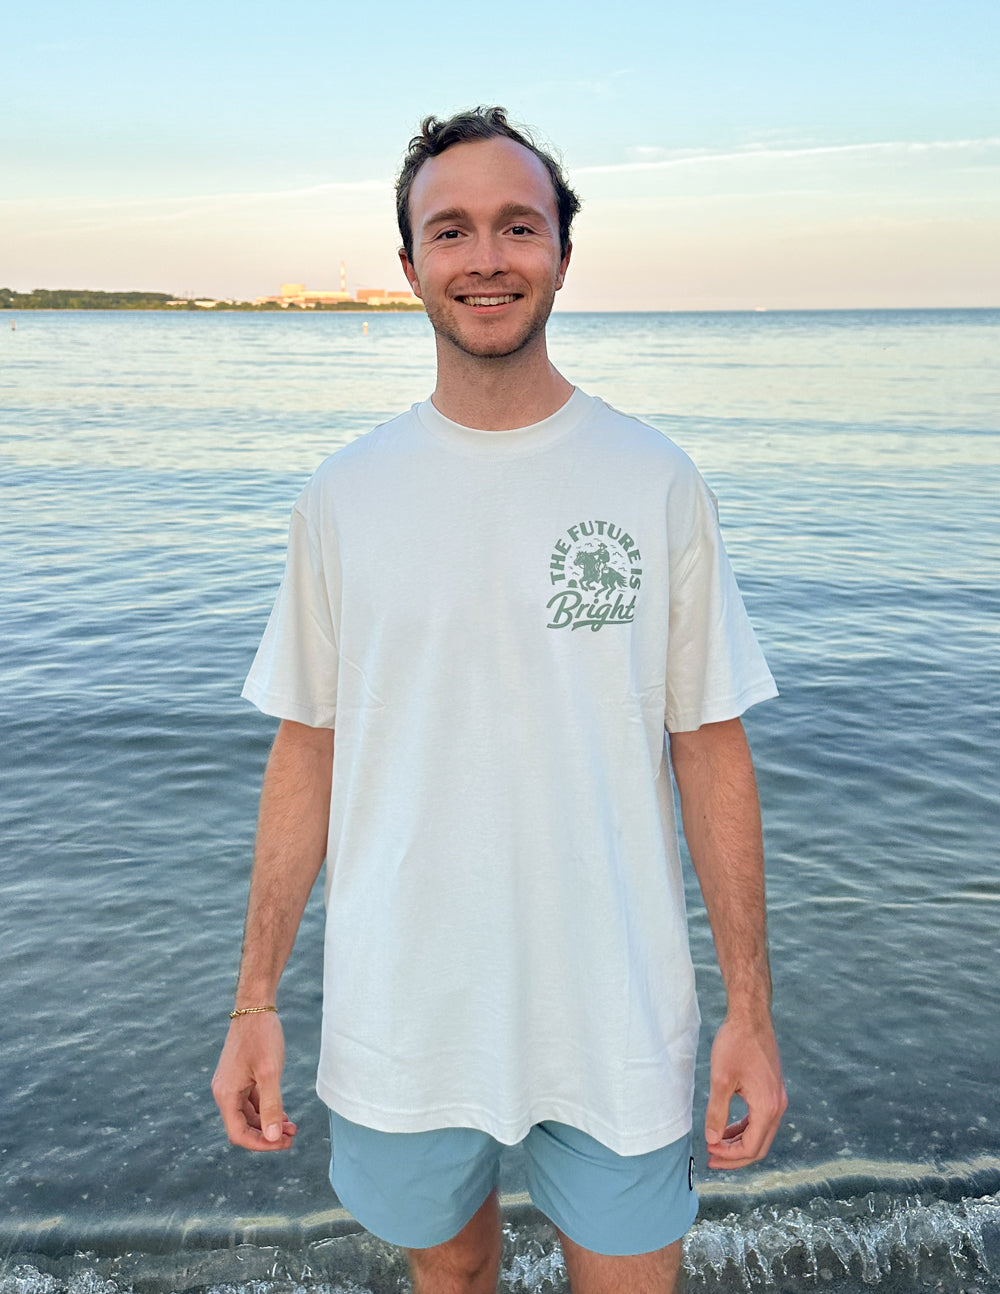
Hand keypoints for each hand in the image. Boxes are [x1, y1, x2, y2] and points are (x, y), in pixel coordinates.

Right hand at [211, 1011, 297, 1150]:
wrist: (255, 1007)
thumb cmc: (262, 1036)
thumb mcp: (270, 1073)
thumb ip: (271, 1106)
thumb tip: (274, 1137)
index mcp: (226, 1094)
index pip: (239, 1133)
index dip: (261, 1144)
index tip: (283, 1143)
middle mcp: (224, 1092)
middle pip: (243, 1126)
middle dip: (268, 1134)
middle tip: (292, 1138)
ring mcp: (231, 1084)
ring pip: (249, 1115)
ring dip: (269, 1123)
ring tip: (293, 1127)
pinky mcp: (240, 1077)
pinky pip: (251, 1101)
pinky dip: (266, 1109)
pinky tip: (284, 1113)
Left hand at [704, 1009, 786, 1169]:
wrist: (751, 1017)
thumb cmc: (735, 1044)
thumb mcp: (720, 1080)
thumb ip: (717, 1113)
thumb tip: (712, 1139)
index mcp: (767, 1107)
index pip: (751, 1147)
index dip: (730, 1156)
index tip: (709, 1151)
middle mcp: (778, 1106)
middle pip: (759, 1146)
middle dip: (735, 1156)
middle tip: (712, 1159)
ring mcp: (777, 1098)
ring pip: (761, 1133)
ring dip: (739, 1142)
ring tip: (716, 1145)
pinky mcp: (772, 1090)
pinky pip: (761, 1119)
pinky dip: (745, 1127)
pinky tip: (727, 1127)